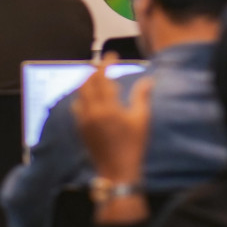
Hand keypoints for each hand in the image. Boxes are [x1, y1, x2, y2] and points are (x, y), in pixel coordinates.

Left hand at [72, 55, 151, 184]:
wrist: (117, 171)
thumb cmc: (133, 146)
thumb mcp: (142, 120)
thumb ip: (142, 97)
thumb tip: (149, 80)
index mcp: (108, 107)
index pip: (102, 77)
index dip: (106, 63)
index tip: (112, 55)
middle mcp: (92, 111)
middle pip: (87, 81)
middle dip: (94, 70)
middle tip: (103, 64)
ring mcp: (84, 120)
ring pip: (80, 93)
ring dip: (87, 82)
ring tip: (99, 79)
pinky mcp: (81, 129)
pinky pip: (77, 107)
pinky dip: (83, 97)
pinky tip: (92, 99)